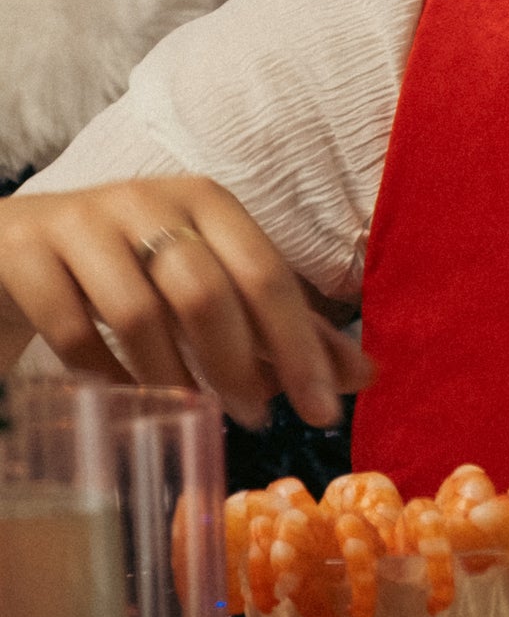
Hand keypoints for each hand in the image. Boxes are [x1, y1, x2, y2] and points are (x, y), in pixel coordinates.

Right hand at [0, 176, 369, 427]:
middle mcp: (147, 199)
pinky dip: (105, 377)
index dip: (299, 347)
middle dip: (238, 366)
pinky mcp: (28, 253)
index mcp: (207, 200)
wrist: (18, 247)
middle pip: (205, 292)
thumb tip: (365, 376)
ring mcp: (82, 223)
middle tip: (256, 417)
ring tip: (192, 412)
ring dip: (172, 377)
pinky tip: (125, 399)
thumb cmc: (135, 269)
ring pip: (138, 314)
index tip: (322, 411)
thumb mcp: (211, 285)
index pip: (266, 273)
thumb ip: (285, 328)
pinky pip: (72, 332)